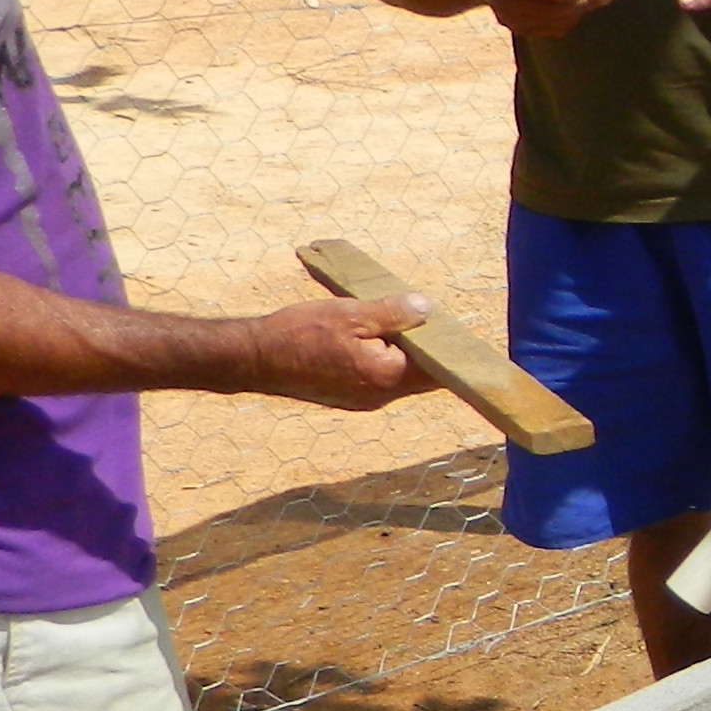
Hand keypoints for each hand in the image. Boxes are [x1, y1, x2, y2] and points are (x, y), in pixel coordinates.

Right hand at [235, 294, 438, 410]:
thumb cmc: (299, 333)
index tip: (454, 329)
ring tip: (398, 323)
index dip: (448, 349)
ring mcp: (364, 400)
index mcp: (386, 376)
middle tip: (427, 319)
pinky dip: (383, 361)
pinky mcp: (350, 398)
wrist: (255, 359)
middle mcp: (380, 396)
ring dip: (402, 354)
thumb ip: (392, 313)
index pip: (437, 369)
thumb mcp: (350, 313)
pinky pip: (379, 379)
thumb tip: (426, 309)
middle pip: (421, 375)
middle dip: (426, 349)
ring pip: (399, 376)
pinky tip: (373, 339)